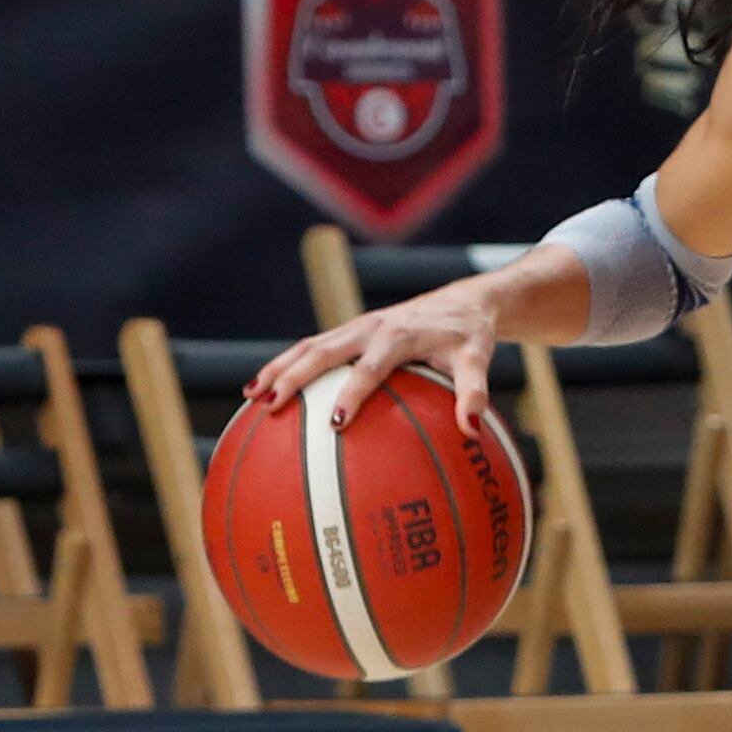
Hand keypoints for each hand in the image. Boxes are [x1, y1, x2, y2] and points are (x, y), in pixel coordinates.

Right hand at [251, 285, 504, 433]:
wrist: (464, 301)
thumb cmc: (470, 335)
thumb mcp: (479, 359)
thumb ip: (475, 392)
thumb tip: (473, 430)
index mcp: (398, 335)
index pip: (369, 368)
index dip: (351, 394)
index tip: (334, 423)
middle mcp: (370, 327)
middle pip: (322, 352)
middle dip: (294, 377)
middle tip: (269, 406)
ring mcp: (356, 328)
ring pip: (308, 346)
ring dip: (279, 369)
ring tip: (252, 398)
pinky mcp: (350, 332)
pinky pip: (312, 348)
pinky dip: (287, 365)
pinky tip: (269, 390)